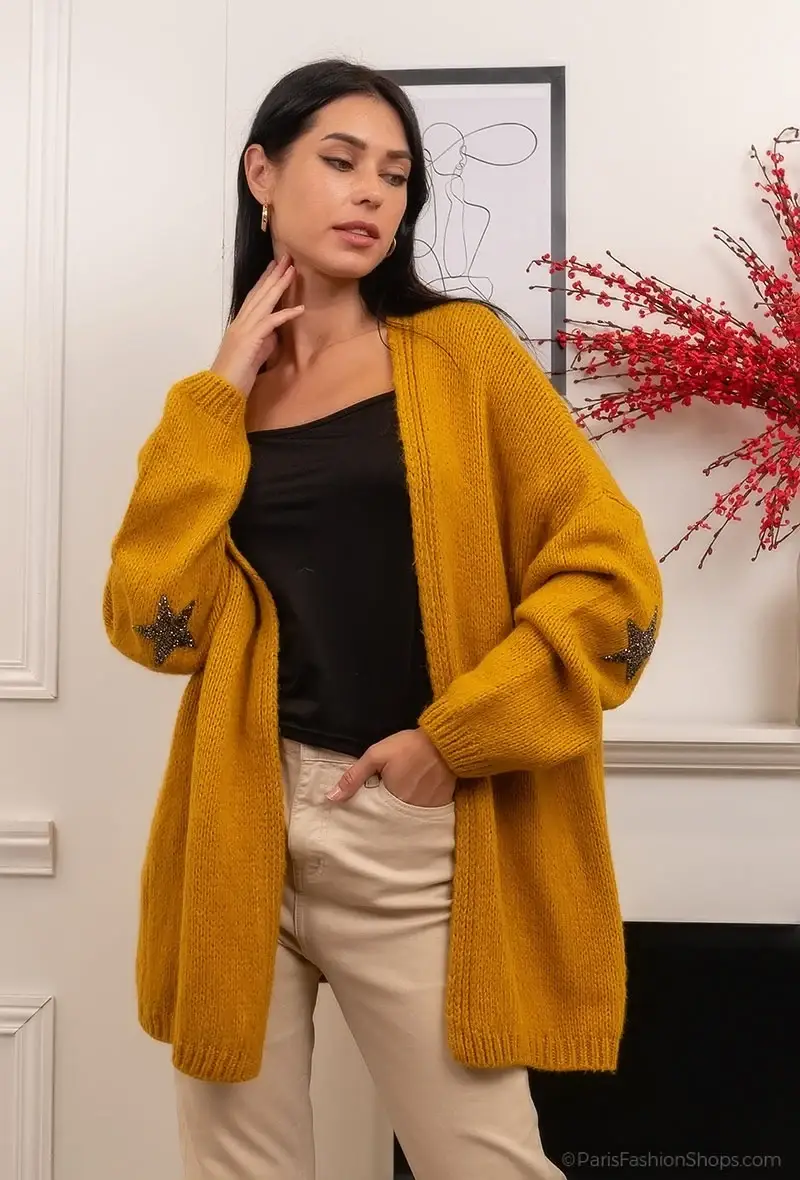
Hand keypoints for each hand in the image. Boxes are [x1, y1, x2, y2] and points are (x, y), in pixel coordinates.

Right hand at [210, 255, 303, 395]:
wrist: (222, 389)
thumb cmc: (237, 375)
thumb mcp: (255, 352)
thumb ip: (265, 339)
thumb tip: (276, 331)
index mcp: (240, 324)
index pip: (254, 297)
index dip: (265, 281)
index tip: (276, 266)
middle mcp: (241, 322)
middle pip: (260, 293)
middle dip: (274, 275)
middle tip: (287, 258)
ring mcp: (245, 329)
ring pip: (264, 302)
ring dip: (279, 285)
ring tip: (292, 270)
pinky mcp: (251, 340)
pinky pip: (270, 323)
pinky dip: (285, 314)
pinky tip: (299, 309)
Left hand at [327, 729, 455, 807]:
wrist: (445, 741)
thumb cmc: (409, 746)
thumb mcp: (376, 755)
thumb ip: (353, 776)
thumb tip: (331, 797)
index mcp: (389, 801)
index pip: (372, 814)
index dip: (368, 807)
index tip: (365, 801)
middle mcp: (407, 812)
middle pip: (390, 818)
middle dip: (384, 811)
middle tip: (385, 796)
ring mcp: (425, 811)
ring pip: (406, 817)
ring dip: (400, 810)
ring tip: (400, 796)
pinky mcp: (440, 806)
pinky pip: (423, 814)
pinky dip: (417, 808)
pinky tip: (416, 796)